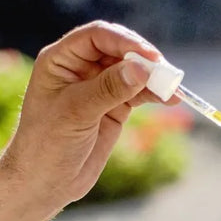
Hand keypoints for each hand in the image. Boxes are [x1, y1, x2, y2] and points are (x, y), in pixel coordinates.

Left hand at [0, 20, 176, 218]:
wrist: (46, 182)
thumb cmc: (48, 144)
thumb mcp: (77, 112)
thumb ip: (109, 88)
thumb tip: (142, 69)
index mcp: (61, 60)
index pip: (97, 37)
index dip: (124, 42)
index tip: (150, 57)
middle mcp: (81, 70)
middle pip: (119, 52)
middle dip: (144, 60)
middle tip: (166, 73)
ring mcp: (99, 90)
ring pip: (132, 73)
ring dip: (153, 79)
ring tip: (173, 89)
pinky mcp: (113, 110)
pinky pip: (138, 95)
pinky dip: (154, 95)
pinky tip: (170, 99)